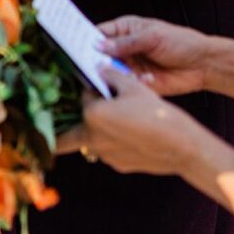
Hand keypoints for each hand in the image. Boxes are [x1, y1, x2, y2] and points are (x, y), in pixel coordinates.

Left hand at [56, 66, 201, 175]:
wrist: (181, 146)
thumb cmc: (156, 113)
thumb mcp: (133, 87)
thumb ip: (112, 76)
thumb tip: (101, 69)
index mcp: (92, 115)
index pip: (85, 97)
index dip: (94, 90)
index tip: (102, 88)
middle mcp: (92, 138)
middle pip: (65, 138)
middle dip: (58, 134)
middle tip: (53, 129)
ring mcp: (105, 154)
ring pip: (89, 143)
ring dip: (93, 134)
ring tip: (114, 124)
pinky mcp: (118, 165)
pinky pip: (108, 151)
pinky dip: (111, 144)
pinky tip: (130, 136)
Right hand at [95, 15, 215, 96]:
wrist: (204, 65)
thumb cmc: (181, 42)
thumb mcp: (152, 37)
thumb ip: (125, 43)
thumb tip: (98, 46)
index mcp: (124, 30)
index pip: (98, 34)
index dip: (84, 39)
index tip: (72, 45)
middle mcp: (123, 49)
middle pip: (99, 55)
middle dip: (92, 60)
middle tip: (84, 65)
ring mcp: (129, 67)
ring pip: (108, 72)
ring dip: (106, 75)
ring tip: (104, 77)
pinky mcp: (137, 84)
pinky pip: (123, 86)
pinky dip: (123, 86)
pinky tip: (130, 84)